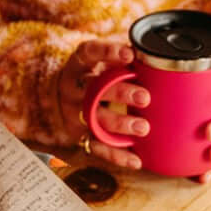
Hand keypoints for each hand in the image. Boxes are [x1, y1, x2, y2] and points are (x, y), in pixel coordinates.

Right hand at [58, 40, 148, 170]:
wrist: (58, 98)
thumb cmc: (90, 77)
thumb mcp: (98, 62)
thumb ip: (119, 59)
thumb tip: (152, 55)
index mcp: (79, 65)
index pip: (89, 53)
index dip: (107, 52)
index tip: (129, 54)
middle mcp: (74, 88)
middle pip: (94, 89)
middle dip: (120, 94)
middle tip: (144, 97)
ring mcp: (75, 113)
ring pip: (95, 120)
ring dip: (120, 124)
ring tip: (143, 127)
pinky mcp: (79, 135)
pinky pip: (97, 147)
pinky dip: (117, 155)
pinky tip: (136, 159)